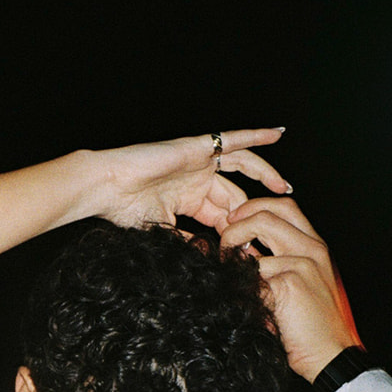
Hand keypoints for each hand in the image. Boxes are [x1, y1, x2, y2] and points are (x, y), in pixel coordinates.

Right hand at [98, 128, 289, 232]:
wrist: (107, 186)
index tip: (251, 250)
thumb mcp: (164, 232)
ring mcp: (199, 162)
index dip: (237, 231)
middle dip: (252, 213)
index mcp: (188, 200)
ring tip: (284, 188)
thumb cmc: (125, 211)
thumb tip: (212, 257)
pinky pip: (234, 140)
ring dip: (266, 175)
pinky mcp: (199, 147)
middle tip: (268, 230)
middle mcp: (197, 179)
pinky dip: (256, 136)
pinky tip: (278, 133)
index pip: (222, 216)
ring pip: (242, 167)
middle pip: (235, 196)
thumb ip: (189, 241)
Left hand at [221, 196, 360, 380]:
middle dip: (235, 227)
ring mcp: (302, 265)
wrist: (331, 354)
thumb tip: (246, 249)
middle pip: (266, 215)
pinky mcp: (289, 285)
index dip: (253, 207)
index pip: (284, 207)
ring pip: (254, 250)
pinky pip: (252, 279)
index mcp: (316, 246)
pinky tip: (244, 303)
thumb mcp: (305, 282)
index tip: (233, 220)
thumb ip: (282, 261)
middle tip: (223, 244)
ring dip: (234, 263)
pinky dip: (241, 289)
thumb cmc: (315, 325)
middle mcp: (312, 250)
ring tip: (230, 279)